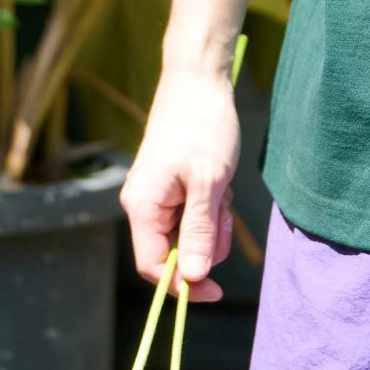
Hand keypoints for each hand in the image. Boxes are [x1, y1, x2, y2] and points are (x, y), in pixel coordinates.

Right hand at [119, 62, 240, 301]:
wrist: (199, 79)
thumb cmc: (202, 125)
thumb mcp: (209, 182)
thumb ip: (199, 231)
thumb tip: (193, 277)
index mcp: (142, 206)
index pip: (154, 266)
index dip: (184, 283)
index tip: (217, 290)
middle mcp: (144, 203)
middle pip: (174, 249)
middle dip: (206, 240)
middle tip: (226, 213)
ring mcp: (158, 192)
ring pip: (189, 229)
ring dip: (213, 219)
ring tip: (224, 188)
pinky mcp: (172, 181)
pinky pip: (194, 208)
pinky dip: (213, 201)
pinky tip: (221, 178)